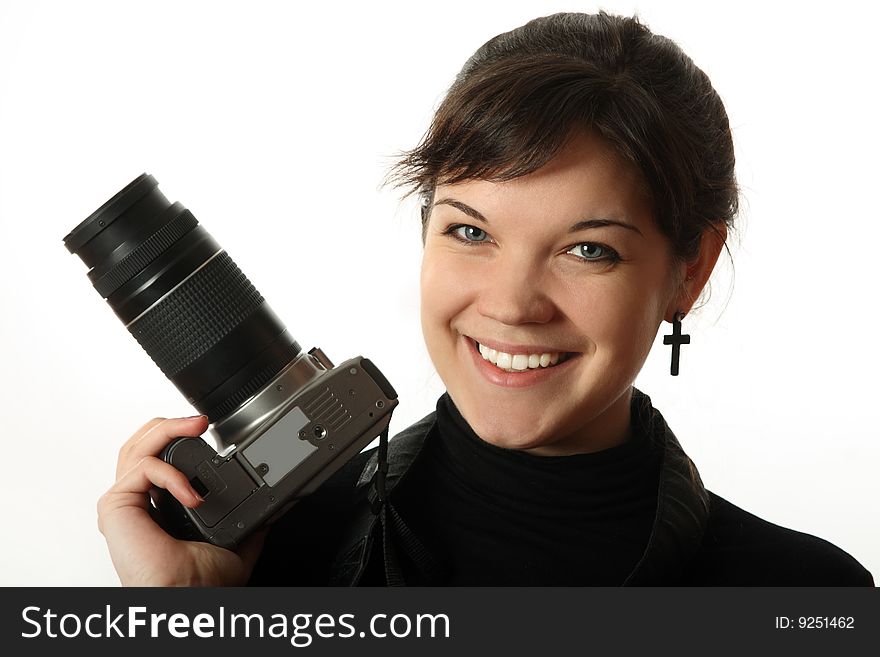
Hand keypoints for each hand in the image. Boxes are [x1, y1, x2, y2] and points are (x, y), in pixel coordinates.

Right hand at [97, 415, 265, 585]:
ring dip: (170, 428)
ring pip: (137, 445)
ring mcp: (124, 501)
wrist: (186, 596)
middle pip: (142, 442)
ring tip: (197, 427)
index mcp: (158, 508)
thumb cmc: (199, 583)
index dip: (180, 438)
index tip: (208, 431)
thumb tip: (270, 511)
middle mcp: (136, 502)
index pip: (158, 458)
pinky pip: (143, 467)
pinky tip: (193, 494)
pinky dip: (173, 472)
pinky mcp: (115, 505)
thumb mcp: (235, 545)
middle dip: (173, 423)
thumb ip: (248, 525)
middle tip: (202, 422)